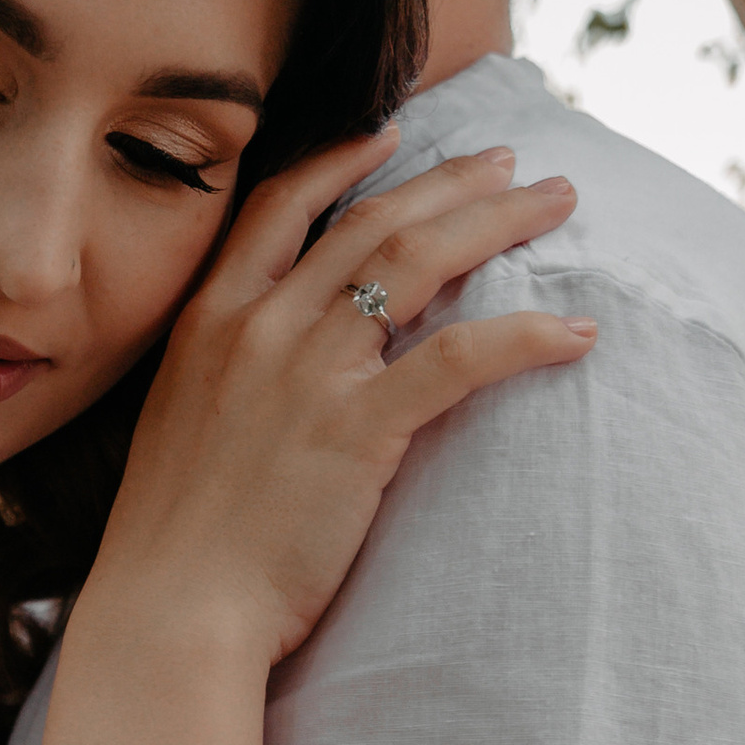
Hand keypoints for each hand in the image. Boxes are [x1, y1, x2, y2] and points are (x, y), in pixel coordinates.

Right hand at [36, 139, 587, 744]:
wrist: (170, 610)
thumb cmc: (176, 541)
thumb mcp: (181, 422)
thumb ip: (228, 372)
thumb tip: (281, 363)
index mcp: (209, 319)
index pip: (282, 206)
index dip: (342, 162)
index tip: (392, 134)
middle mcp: (259, 326)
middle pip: (373, 224)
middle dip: (452, 181)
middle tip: (512, 163)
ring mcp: (309, 373)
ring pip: (420, 264)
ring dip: (498, 224)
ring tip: (554, 204)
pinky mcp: (359, 429)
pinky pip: (461, 358)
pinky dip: (525, 335)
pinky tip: (574, 332)